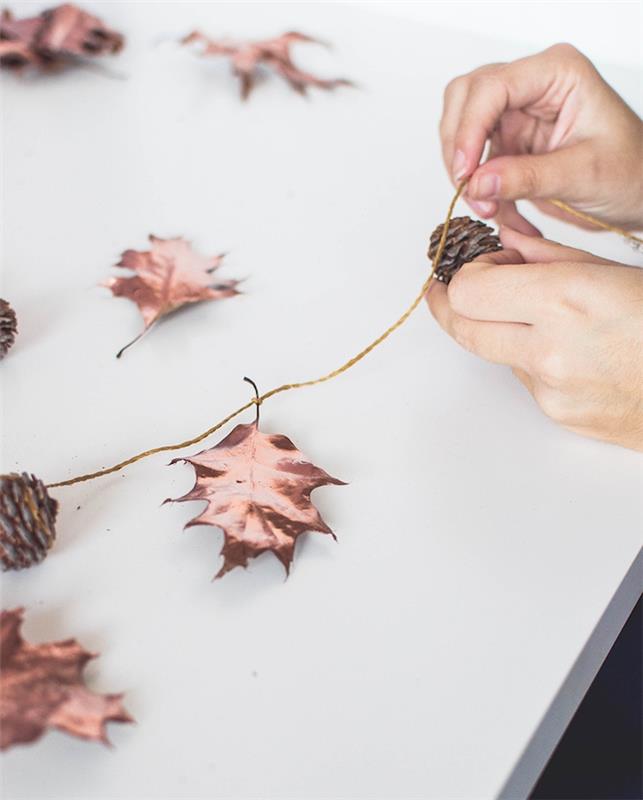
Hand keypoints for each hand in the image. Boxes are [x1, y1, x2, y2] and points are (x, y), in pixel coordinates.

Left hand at [425, 227, 642, 450]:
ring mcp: (551, 389)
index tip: (470, 268)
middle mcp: (550, 349)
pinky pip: (524, 378)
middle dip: (449, 307)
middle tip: (446, 292)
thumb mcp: (614, 270)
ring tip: (540, 315)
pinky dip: (530, 357)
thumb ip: (547, 257)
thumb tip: (504, 246)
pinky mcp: (557, 414)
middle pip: (464, 329)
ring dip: (499, 330)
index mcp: (566, 301)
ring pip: (494, 353)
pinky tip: (568, 348)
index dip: (463, 277)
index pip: (470, 290)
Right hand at [440, 44, 642, 233]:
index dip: (469, 129)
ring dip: (467, 174)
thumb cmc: (630, 173)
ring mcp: (517, 113)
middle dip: (459, 148)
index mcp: (557, 74)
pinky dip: (481, 193)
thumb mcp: (582, 176)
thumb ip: (528, 177)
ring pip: (461, 130)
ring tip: (489, 209)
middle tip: (467, 189)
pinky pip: (476, 164)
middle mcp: (532, 86)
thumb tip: (476, 183)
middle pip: (466, 99)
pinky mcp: (510, 142)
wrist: (639, 194)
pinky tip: (503, 214)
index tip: (465, 172)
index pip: (492, 87)